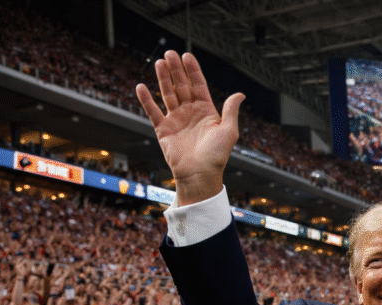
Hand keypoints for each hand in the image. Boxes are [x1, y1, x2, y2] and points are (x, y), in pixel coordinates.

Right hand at [136, 51, 242, 206]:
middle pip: (182, 86)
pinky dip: (146, 100)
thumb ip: (231, 110)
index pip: (198, 85)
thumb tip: (240, 94)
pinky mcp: (163, 130)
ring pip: (168, 94)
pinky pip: (153, 112)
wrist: (200, 175)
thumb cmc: (217, 156)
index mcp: (207, 112)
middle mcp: (190, 113)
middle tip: (170, 54)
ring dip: (163, 79)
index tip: (187, 56)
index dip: (193, 71)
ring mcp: (176, 120)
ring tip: (159, 62)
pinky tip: (141, 87)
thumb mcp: (229, 131)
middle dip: (176, 70)